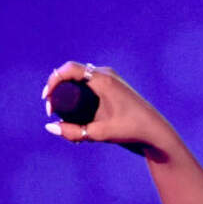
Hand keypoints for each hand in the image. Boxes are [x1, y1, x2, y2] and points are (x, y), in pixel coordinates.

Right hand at [40, 60, 169, 149]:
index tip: (47, 99)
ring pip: (80, 82)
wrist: (155, 132)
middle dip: (59, 92)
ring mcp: (110, 80)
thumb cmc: (130, 131)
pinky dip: (79, 99)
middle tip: (53, 112)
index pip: (69, 69)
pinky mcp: (113, 88)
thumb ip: (73, 132)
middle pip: (72, 75)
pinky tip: (77, 119)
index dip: (53, 81)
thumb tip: (49, 127)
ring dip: (69, 96)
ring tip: (66, 121)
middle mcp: (106, 75)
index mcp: (103, 80)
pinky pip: (89, 87)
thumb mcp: (99, 133)